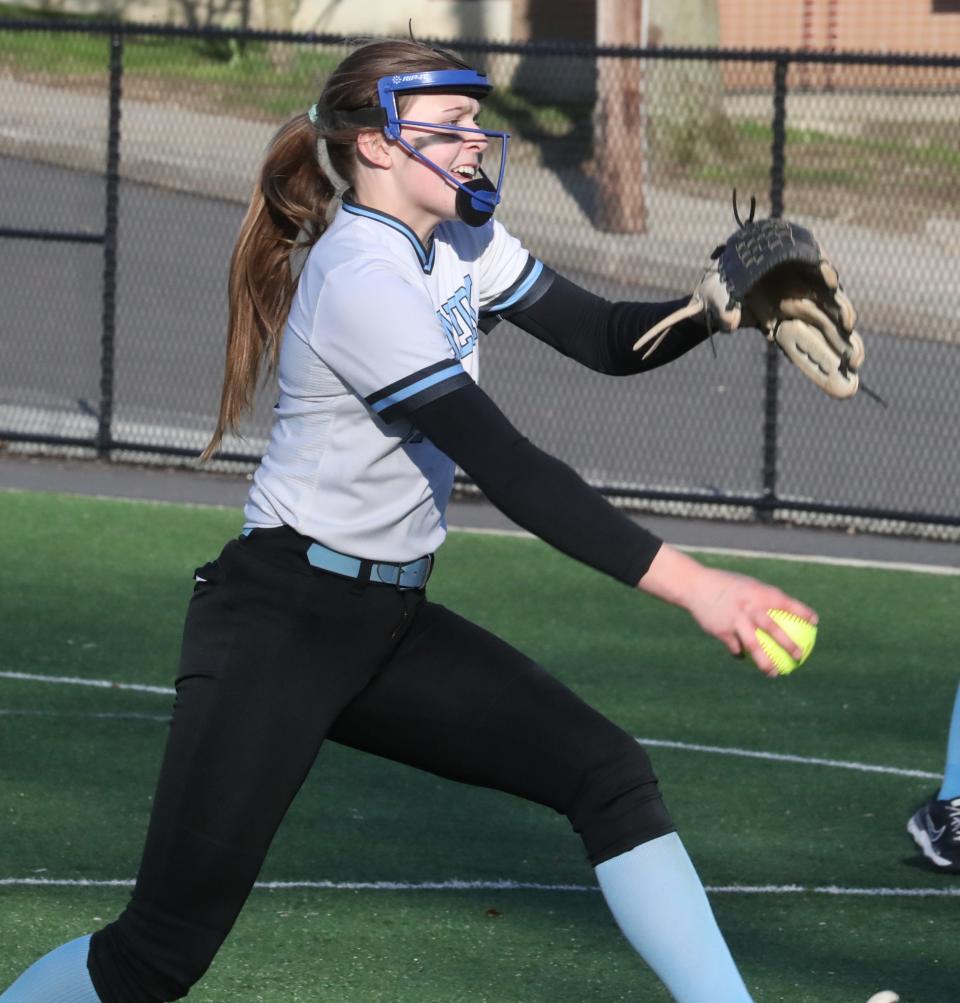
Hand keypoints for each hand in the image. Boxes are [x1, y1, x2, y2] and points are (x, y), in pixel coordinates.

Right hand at [638, 545, 818, 677]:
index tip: (814, 622)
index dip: (801, 611)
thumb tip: (786, 613)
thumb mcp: (747, 586)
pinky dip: (740, 653)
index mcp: (757, 592)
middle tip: (799, 656)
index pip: (784, 602)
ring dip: (765, 661)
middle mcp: (747, 606)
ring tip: (774, 673)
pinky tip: (742, 657)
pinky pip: (735, 647)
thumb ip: (764, 599)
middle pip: (772, 628)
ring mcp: (734, 619)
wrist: (695, 586)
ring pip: (753, 644)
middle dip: (788, 644)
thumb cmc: (727, 585)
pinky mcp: (721, 630)